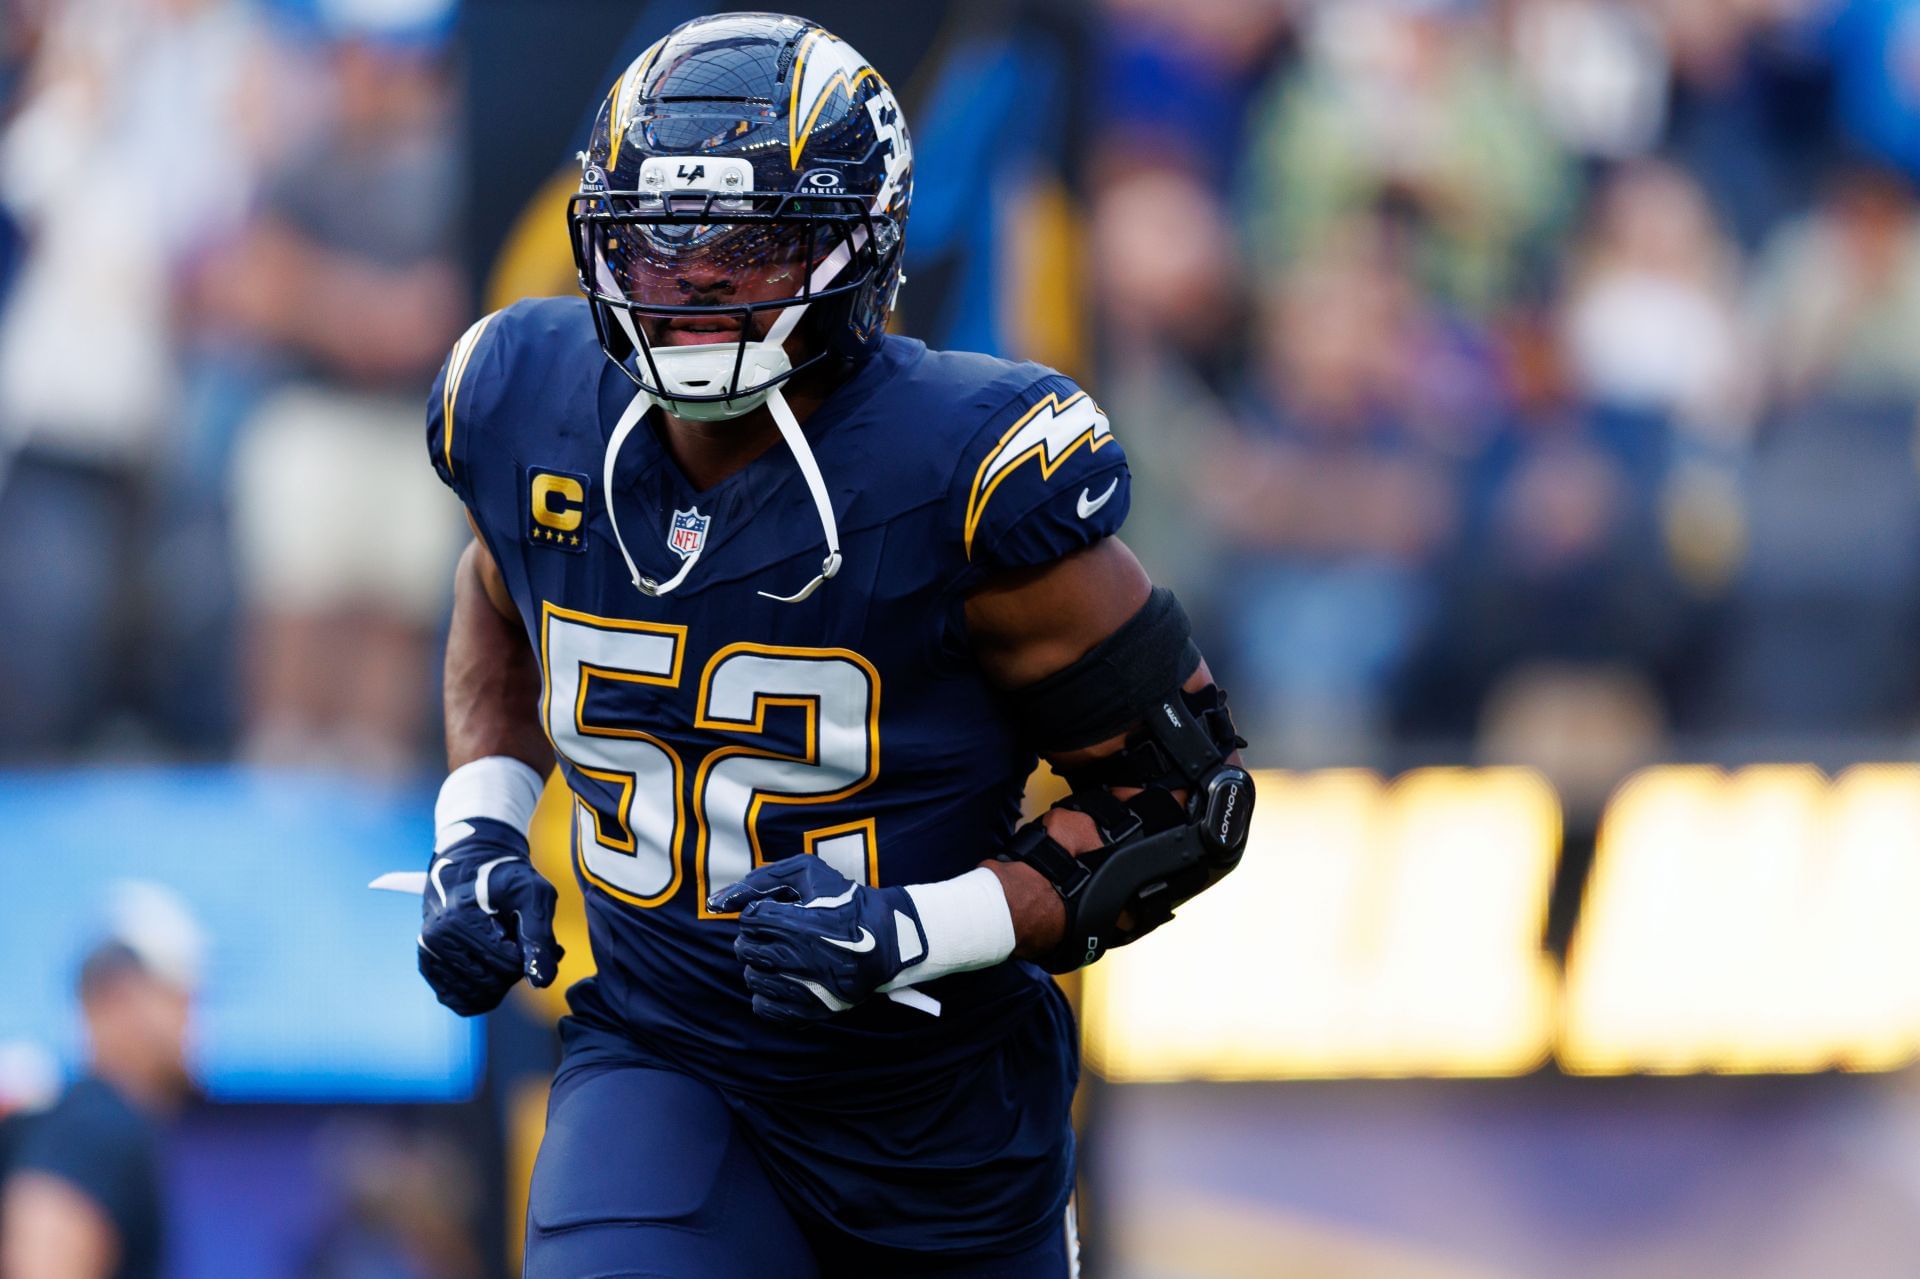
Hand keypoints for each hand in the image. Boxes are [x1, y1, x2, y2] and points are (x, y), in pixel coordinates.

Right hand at [416, 819, 562, 1015]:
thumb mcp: (532, 893)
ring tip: (501, 949)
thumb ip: (540, 936)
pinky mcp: (428, 966)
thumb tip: (541, 981)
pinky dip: (480, 992)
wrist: (471, 864)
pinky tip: (488, 968)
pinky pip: (458, 1001)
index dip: (528, 954)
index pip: (508, 964)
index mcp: (458, 918)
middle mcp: (436, 940)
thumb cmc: (505, 877)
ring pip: (478, 996)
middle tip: (515, 940)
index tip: (525, 932)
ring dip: (498, 979)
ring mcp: (428, 955)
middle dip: (514, 967)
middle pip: (493, 982)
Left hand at [709, 857, 928, 1022]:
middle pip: (744, 949)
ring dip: (762, 964)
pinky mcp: (810, 1011)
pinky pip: (764, 1007)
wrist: (888, 940)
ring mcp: (804, 989)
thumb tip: (717, 902)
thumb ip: (760, 879)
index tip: (779, 913)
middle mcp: (797, 959)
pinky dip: (768, 993)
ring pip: (752, 978)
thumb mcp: (809, 873)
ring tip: (784, 956)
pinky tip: (784, 979)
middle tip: (778, 934)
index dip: (761, 913)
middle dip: (757, 937)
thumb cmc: (846, 902)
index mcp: (796, 924)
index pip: (749, 920)